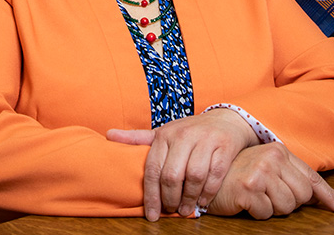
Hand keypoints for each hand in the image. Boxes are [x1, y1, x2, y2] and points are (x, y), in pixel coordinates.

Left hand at [107, 108, 257, 220]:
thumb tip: (109, 135)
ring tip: (186, 210)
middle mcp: (183, 136)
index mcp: (165, 135)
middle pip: (172, 175)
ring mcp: (205, 140)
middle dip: (170, 199)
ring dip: (189, 198)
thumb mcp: (164, 133)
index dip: (151, 195)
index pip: (152, 169)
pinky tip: (202, 201)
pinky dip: (208, 192)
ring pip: (194, 176)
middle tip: (171, 211)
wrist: (224, 120)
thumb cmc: (189, 132)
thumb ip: (138, 138)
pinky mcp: (224, 147)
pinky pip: (214, 174)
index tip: (152, 214)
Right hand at [206, 143, 333, 219]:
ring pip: (287, 207)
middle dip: (290, 203)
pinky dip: (258, 213)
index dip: (327, 196)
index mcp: (278, 151)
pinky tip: (246, 202)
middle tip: (269, 196)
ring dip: (273, 209)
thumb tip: (328, 200)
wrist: (205, 175)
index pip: (311, 177)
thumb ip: (293, 178)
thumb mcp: (267, 168)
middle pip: (302, 196)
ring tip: (257, 197)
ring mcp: (259, 172)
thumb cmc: (237, 173)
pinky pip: (267, 213)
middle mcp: (271, 158)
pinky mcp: (248, 188)